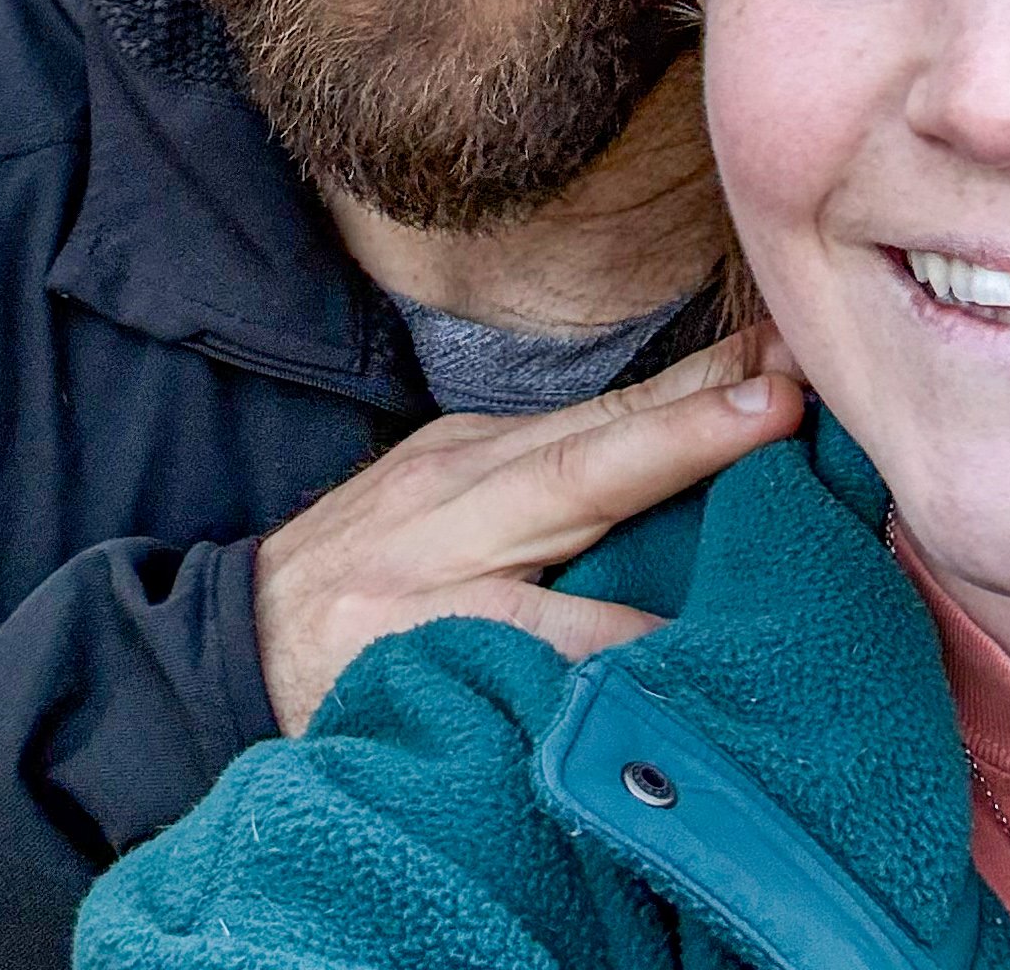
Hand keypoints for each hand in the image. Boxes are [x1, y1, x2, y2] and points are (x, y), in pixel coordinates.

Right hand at [252, 330, 802, 734]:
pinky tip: (675, 642)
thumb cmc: (353, 588)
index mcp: (462, 459)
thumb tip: (661, 474)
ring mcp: (434, 569)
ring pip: (564, 511)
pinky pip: (533, 639)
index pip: (594, 417)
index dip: (689, 387)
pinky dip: (607, 640)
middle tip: (787, 385)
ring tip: (754, 481)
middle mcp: (453, 497)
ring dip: (663, 486)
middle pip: (590, 447)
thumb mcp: (428, 512)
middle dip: (692, 414)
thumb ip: (525, 495)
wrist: (222, 658)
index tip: (779, 352)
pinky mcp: (417, 641)